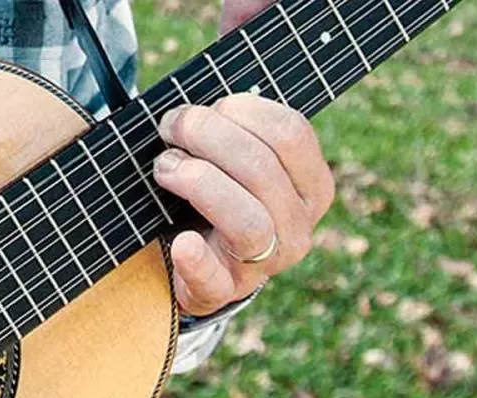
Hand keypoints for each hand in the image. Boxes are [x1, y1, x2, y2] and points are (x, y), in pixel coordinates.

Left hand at [153, 1, 333, 315]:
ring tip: (164, 168)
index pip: (292, 134)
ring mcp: (266, 263)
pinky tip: (179, 240)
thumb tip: (246, 2)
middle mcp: (299, 225)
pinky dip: (195, 256)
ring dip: (198, 183)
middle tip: (171, 129)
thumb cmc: (215, 180)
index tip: (202, 106)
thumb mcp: (232, 127)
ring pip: (248, 219)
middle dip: (208, 139)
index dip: (241, 112)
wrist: (192, 256)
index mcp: (311, 182)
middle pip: (264, 171)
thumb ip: (242, 64)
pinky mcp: (224, 290)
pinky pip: (217, 276)